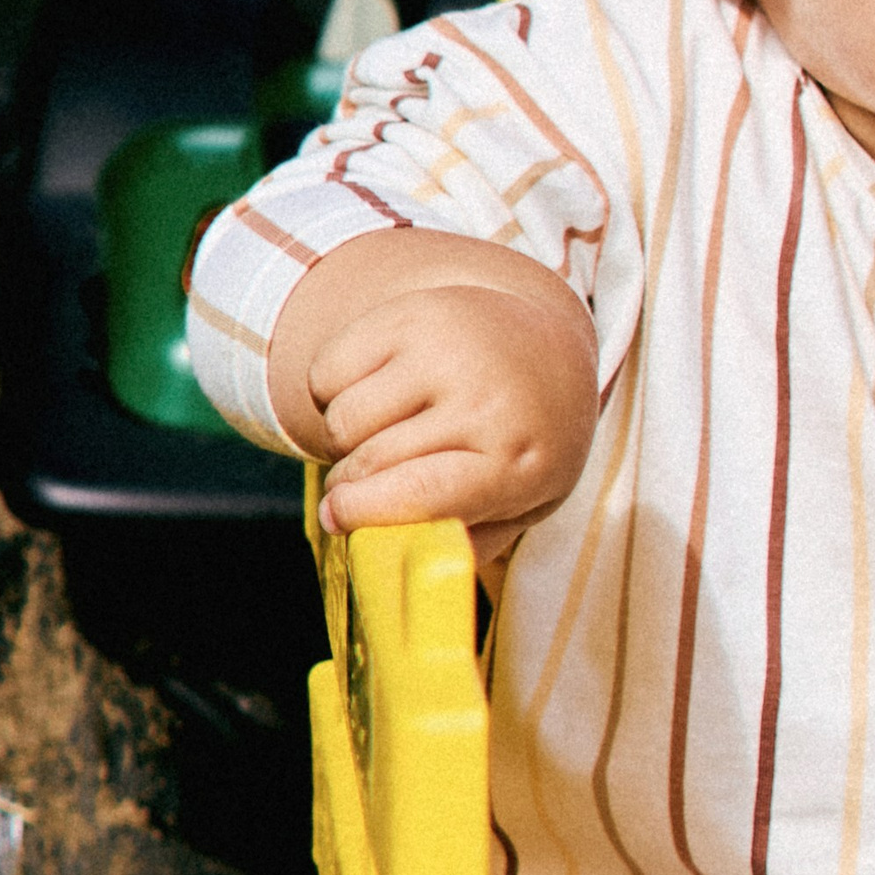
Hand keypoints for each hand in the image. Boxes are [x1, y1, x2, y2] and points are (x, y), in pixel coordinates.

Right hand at [266, 232, 597, 565]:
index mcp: (520, 458)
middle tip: (362, 489)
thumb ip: (465, 543)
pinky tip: (381, 392)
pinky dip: (334, 391)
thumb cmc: (528, 442)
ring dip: (344, 440)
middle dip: (350, 487)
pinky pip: (328, 371)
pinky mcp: (411, 313)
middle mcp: (487, 397)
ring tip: (386, 435)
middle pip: (372, 461)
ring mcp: (448, 348)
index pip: (426, 492)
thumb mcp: (524, 505)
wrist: (547, 346)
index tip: (337, 520)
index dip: (367, 513)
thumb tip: (392, 561)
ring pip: (343, 419)